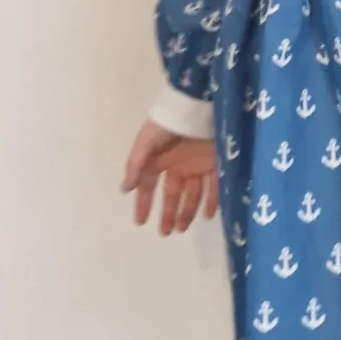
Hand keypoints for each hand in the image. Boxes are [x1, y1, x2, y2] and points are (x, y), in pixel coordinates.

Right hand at [121, 120, 217, 234]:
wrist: (199, 106)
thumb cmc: (170, 122)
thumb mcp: (147, 141)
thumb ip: (136, 165)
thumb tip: (124, 189)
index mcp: (159, 160)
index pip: (148, 186)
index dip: (143, 203)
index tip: (139, 222)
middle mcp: (178, 165)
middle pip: (171, 194)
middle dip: (167, 213)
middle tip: (165, 233)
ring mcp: (197, 165)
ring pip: (192, 195)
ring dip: (186, 212)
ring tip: (181, 228)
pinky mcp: (216, 164)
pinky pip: (214, 187)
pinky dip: (211, 201)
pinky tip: (206, 215)